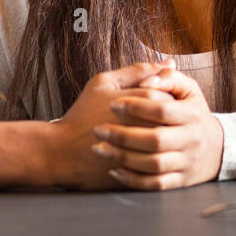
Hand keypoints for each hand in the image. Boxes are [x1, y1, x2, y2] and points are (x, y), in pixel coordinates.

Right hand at [43, 61, 175, 189]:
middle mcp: (144, 127)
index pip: (168, 94)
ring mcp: (143, 151)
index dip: (160, 95)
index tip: (144, 99)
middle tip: (143, 116)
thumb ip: (137, 71)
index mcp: (137, 102)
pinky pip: (161, 161)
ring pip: (169, 140)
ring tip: (141, 131)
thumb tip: (170, 63)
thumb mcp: (103, 83)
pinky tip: (142, 148)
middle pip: (173, 118)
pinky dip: (155, 153)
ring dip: (161, 135)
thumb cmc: (82, 114)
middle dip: (163, 116)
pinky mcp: (140, 171)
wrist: (62, 152)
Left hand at [91, 66, 224, 189]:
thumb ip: (167, 78)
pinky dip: (133, 179)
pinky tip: (114, 169)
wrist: (214, 148)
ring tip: (100, 148)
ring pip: (154, 164)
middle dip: (123, 135)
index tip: (112, 104)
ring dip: (124, 157)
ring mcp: (186, 162)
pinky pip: (155, 184)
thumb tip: (146, 81)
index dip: (136, 106)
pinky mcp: (180, 181)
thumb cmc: (191, 112)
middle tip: (99, 129)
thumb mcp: (187, 89)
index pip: (162, 110)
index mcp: (193, 114)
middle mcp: (192, 139)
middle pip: (156, 139)